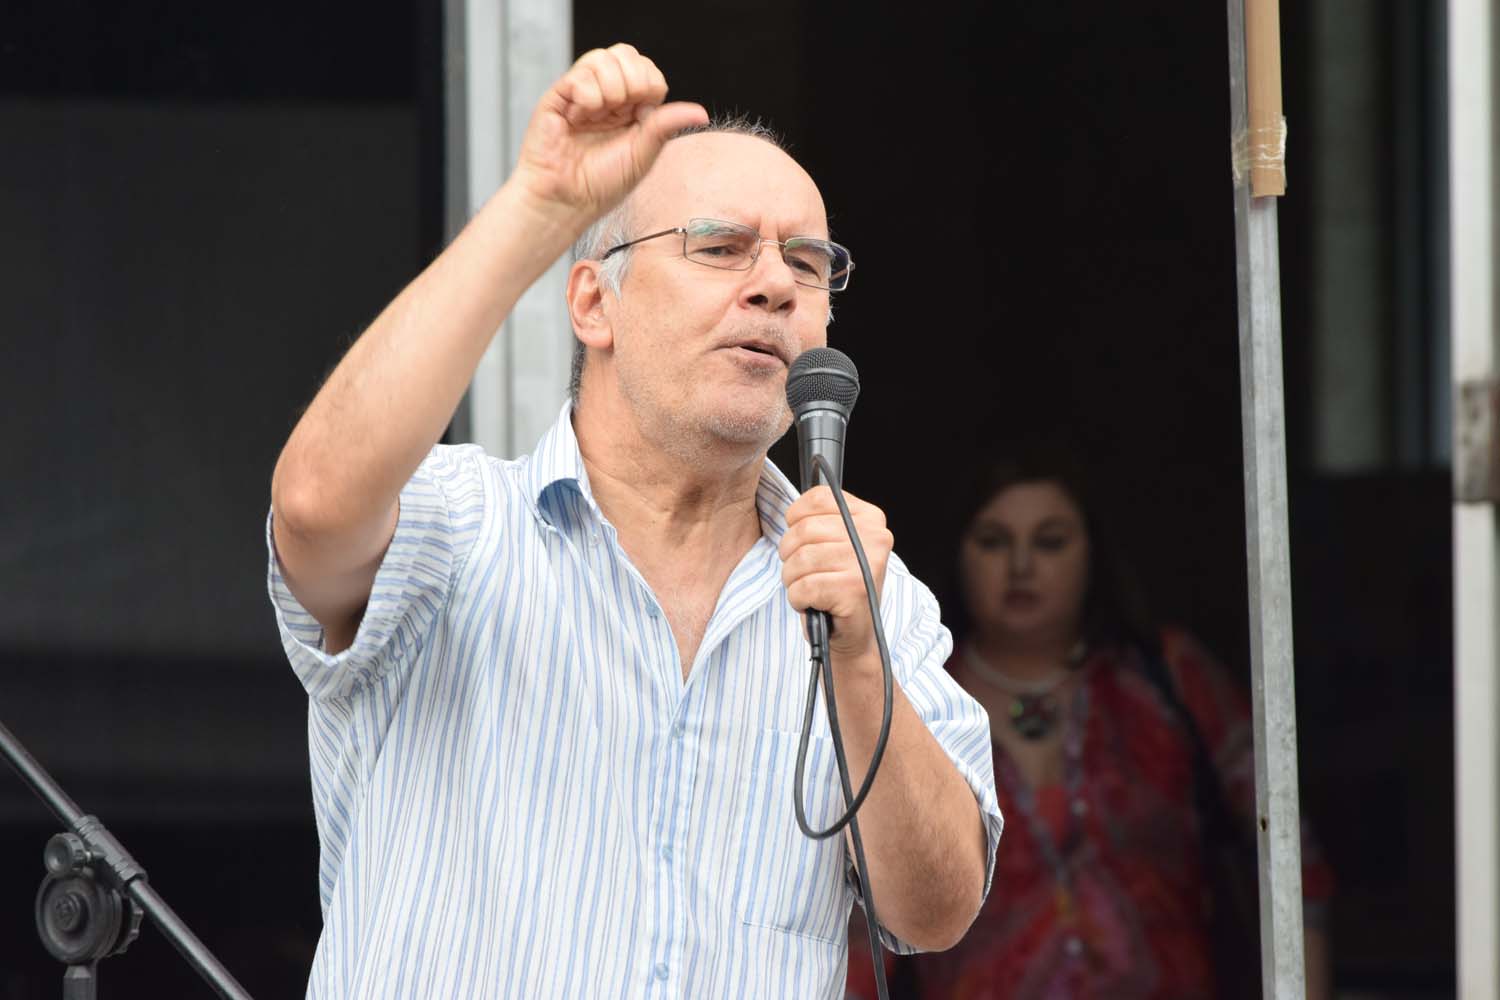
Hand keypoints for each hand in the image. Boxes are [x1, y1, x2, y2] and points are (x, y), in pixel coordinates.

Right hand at [512, 43, 707, 225]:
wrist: (566, 200)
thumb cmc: (601, 184)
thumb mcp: (642, 154)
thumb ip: (667, 126)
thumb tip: (702, 113)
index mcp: (629, 108)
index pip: (646, 69)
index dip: (650, 83)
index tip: (642, 113)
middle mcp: (605, 96)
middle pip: (625, 54)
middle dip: (633, 79)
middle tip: (625, 109)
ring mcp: (581, 94)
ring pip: (603, 57)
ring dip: (611, 86)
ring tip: (601, 114)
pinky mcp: (558, 96)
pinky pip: (580, 74)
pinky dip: (588, 95)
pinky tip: (580, 118)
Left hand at [779, 486, 893, 662]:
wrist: (856, 635)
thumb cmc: (837, 586)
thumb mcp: (834, 544)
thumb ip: (820, 520)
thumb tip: (792, 512)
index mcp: (871, 518)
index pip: (818, 498)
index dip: (796, 519)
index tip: (803, 540)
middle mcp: (875, 537)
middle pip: (804, 529)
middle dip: (790, 555)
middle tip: (804, 573)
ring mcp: (866, 563)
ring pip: (800, 558)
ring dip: (793, 579)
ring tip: (809, 589)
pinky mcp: (854, 590)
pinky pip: (803, 586)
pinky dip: (798, 599)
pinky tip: (814, 604)